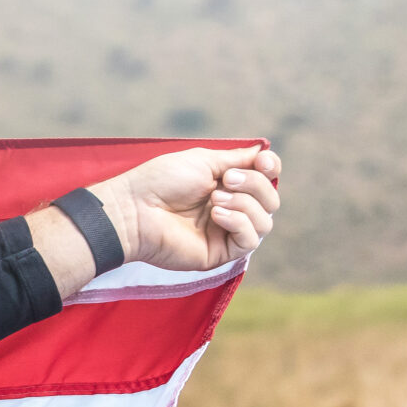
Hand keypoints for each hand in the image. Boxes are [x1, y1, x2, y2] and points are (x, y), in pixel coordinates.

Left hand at [100, 145, 282, 273]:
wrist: (135, 209)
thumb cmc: (160, 182)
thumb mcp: (203, 160)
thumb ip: (237, 159)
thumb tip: (263, 152)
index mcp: (226, 186)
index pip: (267, 179)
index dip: (271, 169)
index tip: (262, 161)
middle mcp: (230, 209)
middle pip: (270, 200)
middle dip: (254, 185)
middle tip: (223, 181)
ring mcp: (225, 233)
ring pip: (265, 221)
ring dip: (245, 204)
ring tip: (214, 199)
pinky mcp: (219, 254)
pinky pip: (250, 241)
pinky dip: (240, 223)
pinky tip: (216, 215)